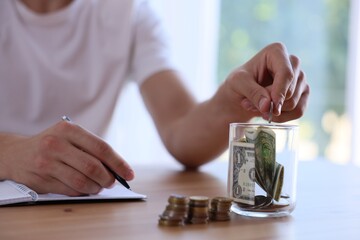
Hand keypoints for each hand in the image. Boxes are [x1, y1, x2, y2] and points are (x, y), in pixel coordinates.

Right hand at [0, 121, 133, 195]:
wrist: (16, 153)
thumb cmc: (52, 144)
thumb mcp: (70, 137)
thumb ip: (91, 148)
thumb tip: (117, 168)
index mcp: (69, 129)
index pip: (101, 147)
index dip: (118, 163)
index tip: (128, 174)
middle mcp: (56, 143)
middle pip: (93, 166)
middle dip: (107, 178)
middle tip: (111, 183)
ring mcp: (46, 162)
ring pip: (82, 181)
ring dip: (95, 188)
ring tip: (98, 186)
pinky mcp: (41, 178)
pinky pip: (69, 190)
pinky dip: (82, 192)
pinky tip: (84, 188)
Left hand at [221, 42, 309, 121]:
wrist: (240, 94)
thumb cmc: (238, 82)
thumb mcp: (237, 83)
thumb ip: (252, 92)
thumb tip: (268, 106)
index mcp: (276, 51)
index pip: (286, 73)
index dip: (280, 92)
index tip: (271, 107)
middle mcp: (292, 62)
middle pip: (290, 90)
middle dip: (271, 103)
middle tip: (250, 105)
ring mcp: (300, 78)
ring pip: (294, 103)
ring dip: (273, 111)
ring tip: (255, 108)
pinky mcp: (302, 93)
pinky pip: (299, 111)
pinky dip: (282, 118)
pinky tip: (268, 114)